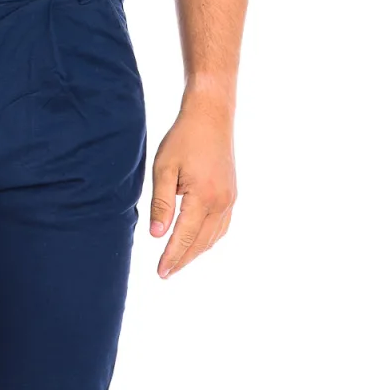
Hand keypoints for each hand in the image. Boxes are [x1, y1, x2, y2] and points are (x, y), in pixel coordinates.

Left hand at [149, 90, 236, 278]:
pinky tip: (197, 245)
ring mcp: (230, 199)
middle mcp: (221, 202)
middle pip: (200, 243)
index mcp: (204, 197)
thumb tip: (157, 235)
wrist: (211, 115)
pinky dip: (208, 240)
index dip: (171, 257)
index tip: (161, 273)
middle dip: (182, 260)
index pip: (184, 237)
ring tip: (177, 263)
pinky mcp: (232, 194)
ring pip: (212, 238)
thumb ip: (161, 204)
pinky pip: (222, 227)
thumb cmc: (184, 138)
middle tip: (165, 274)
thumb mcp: (164, 169)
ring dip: (195, 253)